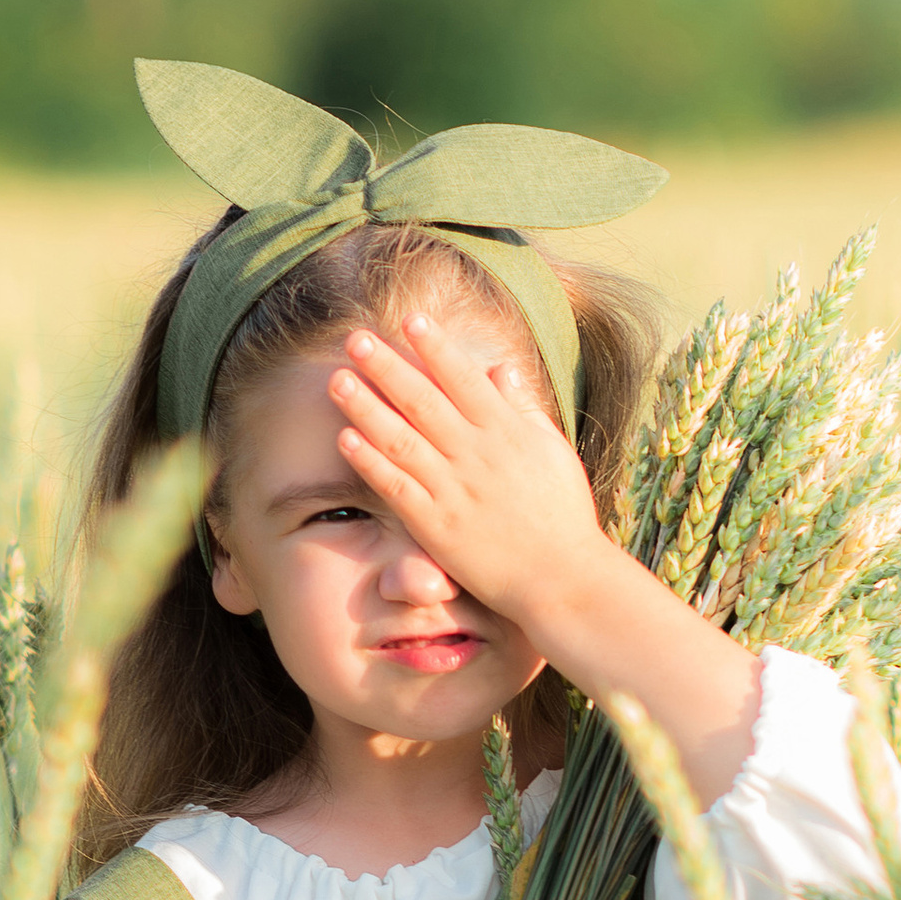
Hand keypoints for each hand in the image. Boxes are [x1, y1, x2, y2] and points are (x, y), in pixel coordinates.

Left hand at [329, 316, 614, 644]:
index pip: (464, 379)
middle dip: (386, 366)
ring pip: (401, 438)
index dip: (436, 347)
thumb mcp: (553, 451)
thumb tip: (501, 367)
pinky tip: (346, 439)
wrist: (562, 579)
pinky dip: (371, 462)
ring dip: (366, 407)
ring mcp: (454, 489)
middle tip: (354, 339)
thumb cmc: (563, 516)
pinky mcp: (436, 526)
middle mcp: (477, 454)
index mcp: (508, 432)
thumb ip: (523, 407)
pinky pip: (396, 488)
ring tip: (336, 380)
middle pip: (422, 400)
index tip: (410, 320)